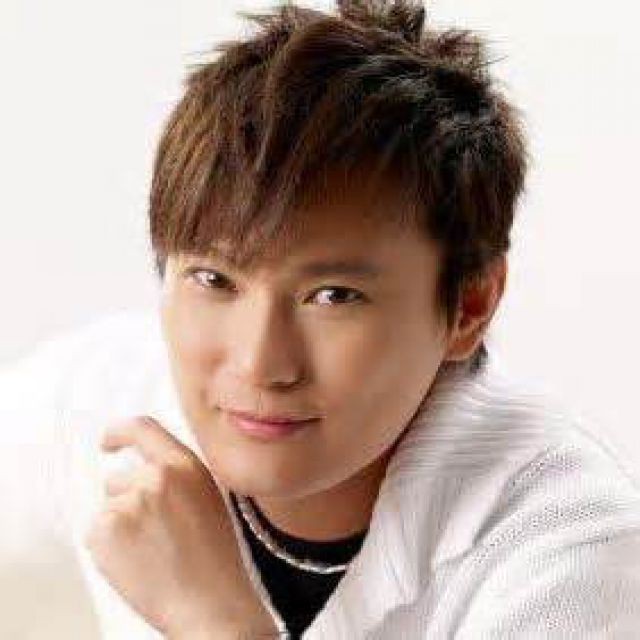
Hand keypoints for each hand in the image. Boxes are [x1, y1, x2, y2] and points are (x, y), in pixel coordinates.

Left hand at [84, 416, 277, 637]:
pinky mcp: (106, 530)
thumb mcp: (211, 499)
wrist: (213, 605)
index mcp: (186, 466)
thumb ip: (180, 478)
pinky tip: (139, 565)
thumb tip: (148, 473)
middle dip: (126, 503)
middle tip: (151, 536)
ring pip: (108, 509)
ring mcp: (129, 502)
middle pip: (119, 479)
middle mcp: (156, 477)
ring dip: (120, 527)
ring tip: (152, 554)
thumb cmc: (220, 561)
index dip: (120, 432)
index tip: (110, 441)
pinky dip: (109, 550)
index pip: (143, 429)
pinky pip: (96, 534)